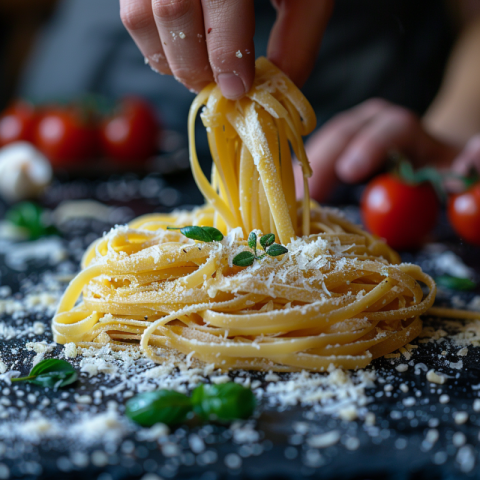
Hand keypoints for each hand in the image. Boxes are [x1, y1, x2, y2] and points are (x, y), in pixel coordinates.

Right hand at [119, 0, 332, 98]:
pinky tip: (184, 49)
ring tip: (201, 71)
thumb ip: (297, 38)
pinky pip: (131, 14)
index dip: (227, 52)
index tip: (238, 87)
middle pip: (171, 13)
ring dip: (170, 60)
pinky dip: (156, 44)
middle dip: (195, 66)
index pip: (220, 0)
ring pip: (139, 18)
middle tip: (219, 86)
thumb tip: (278, 88)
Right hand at [296, 98, 464, 201]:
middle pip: (345, 132)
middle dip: (322, 162)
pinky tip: (288, 195)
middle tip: (302, 197)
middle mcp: (371, 122)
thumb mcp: (461, 170)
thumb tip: (466, 166)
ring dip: (305, 171)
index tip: (350, 171)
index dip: (370, 145)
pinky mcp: (331, 147)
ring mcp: (346, 133)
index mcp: (406, 128)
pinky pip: (312, 157)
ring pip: (323, 144)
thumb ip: (471, 163)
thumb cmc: (438, 170)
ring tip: (288, 200)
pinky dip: (300, 175)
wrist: (418, 159)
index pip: (390, 128)